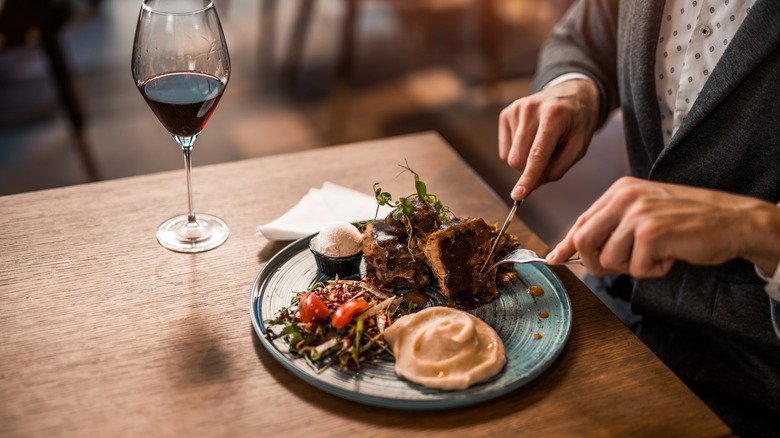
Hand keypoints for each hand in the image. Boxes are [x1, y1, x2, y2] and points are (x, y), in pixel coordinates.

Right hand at [498, 79, 599, 199]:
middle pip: (517, 159)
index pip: (537, 154)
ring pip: (509, 156)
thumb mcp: (579, 146)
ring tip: (542, 144)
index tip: (518, 196)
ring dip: (525, 159)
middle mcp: (530, 109)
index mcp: (554, 116)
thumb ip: (558, 167)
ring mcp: (516, 109)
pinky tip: (531, 138)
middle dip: (529, 171)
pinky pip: (505, 149)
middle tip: (547, 162)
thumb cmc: (577, 122)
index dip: (528, 177)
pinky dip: (518, 150)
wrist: (571, 93)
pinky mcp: (506, 113)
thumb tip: (532, 184)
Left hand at [546, 177, 779, 277]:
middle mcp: (624, 197)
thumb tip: (577, 250)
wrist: (735, 220)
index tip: (553, 258)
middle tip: (622, 266)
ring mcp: (636, 213)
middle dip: (596, 264)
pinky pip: (634, 268)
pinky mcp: (650, 232)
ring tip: (658, 253)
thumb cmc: (690, 221)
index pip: (581, 221)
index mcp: (620, 190)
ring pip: (608, 259)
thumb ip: (614, 226)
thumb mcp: (646, 213)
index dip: (566, 244)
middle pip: (583, 240)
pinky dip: (653, 270)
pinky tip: (671, 255)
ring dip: (633, 267)